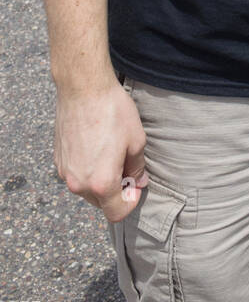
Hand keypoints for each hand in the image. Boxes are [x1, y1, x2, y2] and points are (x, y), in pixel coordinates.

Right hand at [54, 80, 148, 222]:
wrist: (83, 88)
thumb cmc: (113, 111)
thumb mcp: (136, 140)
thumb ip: (138, 167)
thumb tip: (138, 182)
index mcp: (101, 183)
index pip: (117, 213)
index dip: (130, 202)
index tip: (135, 185)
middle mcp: (79, 184)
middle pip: (101, 203)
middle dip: (116, 191)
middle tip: (126, 166)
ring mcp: (65, 173)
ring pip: (87, 190)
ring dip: (100, 181)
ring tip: (111, 154)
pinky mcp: (58, 161)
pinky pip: (76, 175)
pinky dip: (87, 170)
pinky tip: (96, 147)